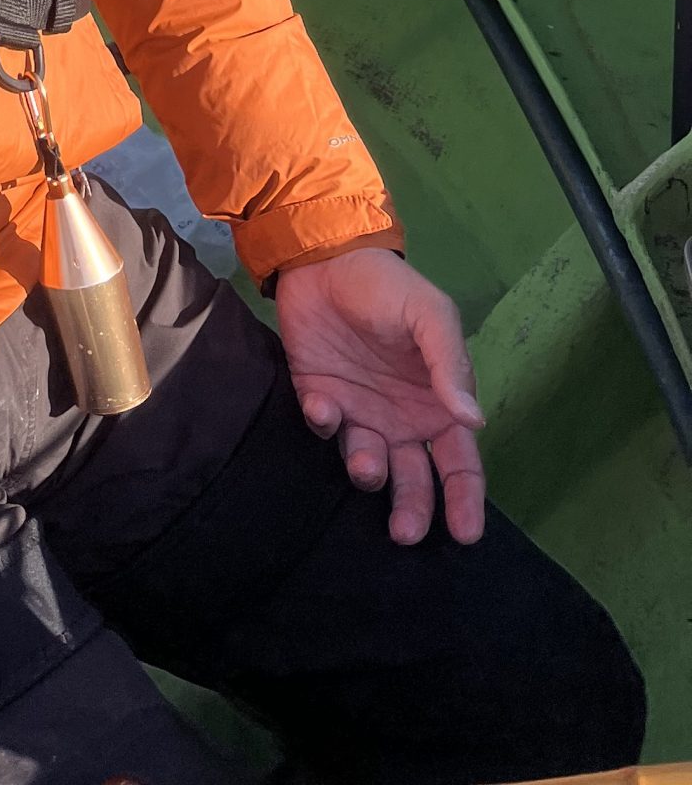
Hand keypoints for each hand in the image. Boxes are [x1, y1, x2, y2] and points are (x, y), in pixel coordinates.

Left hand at [276, 248, 486, 544]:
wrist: (324, 257)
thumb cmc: (387, 287)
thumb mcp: (429, 314)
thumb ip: (449, 364)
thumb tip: (473, 420)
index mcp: (437, 404)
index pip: (459, 463)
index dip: (465, 501)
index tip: (465, 535)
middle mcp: (400, 419)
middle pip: (414, 480)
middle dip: (412, 510)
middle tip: (405, 533)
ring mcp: (359, 412)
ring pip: (368, 463)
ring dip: (367, 472)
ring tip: (366, 467)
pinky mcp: (318, 397)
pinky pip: (324, 426)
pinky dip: (324, 423)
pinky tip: (323, 407)